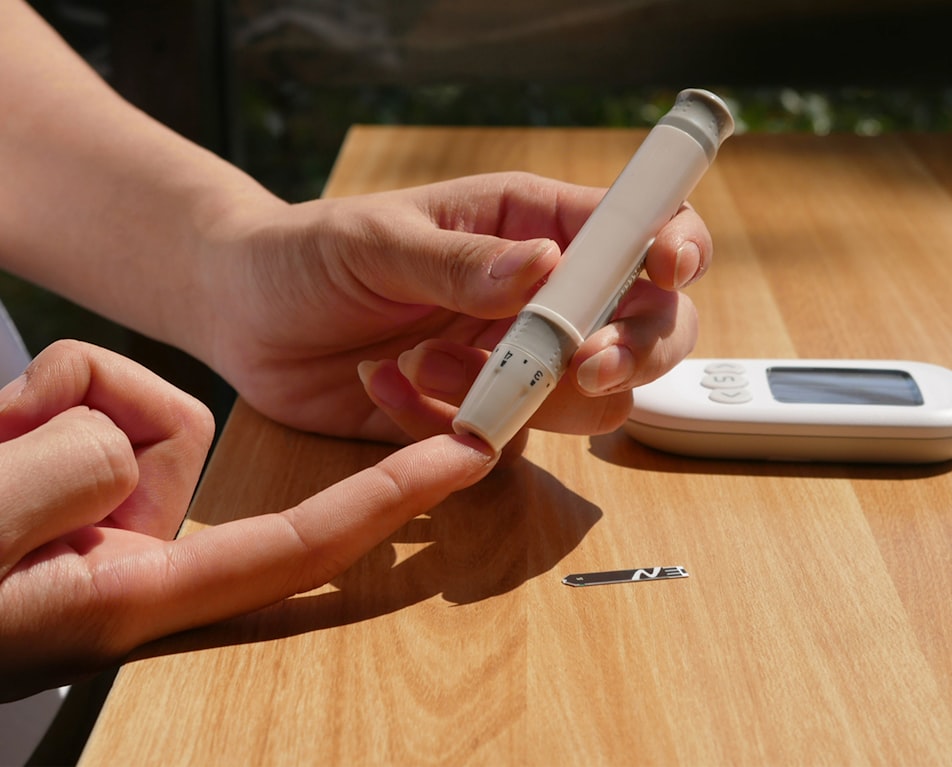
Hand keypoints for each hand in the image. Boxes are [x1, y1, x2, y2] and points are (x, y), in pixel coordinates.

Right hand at [0, 341, 496, 699]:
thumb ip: (55, 488)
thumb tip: (122, 445)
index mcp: (138, 593)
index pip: (302, 540)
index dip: (390, 499)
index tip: (463, 456)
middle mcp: (141, 550)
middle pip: (184, 442)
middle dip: (110, 416)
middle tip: (3, 441)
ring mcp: (107, 511)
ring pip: (123, 408)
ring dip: (44, 410)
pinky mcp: (78, 476)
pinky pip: (82, 399)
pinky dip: (30, 402)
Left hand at [202, 172, 710, 451]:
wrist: (248, 316)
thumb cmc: (311, 251)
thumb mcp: (375, 240)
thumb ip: (460, 261)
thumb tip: (545, 267)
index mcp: (532, 226)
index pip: (639, 230)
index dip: (674, 249)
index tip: (666, 272)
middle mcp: (543, 298)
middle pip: (649, 330)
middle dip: (630, 352)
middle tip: (577, 364)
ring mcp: (518, 362)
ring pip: (592, 400)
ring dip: (520, 394)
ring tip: (424, 364)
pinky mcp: (482, 416)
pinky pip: (508, 440)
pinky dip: (452, 426)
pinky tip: (386, 386)